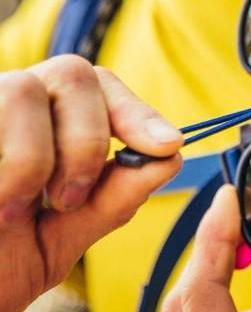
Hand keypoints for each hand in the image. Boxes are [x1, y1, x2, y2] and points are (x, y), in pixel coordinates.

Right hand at [0, 56, 182, 311]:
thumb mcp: (63, 238)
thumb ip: (114, 198)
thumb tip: (172, 158)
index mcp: (46, 124)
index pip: (102, 86)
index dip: (137, 112)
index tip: (168, 145)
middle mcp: (12, 105)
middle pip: (74, 73)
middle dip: (88, 139)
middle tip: (70, 199)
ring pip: (24, 90)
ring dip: (35, 158)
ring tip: (14, 210)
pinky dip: (5, 168)